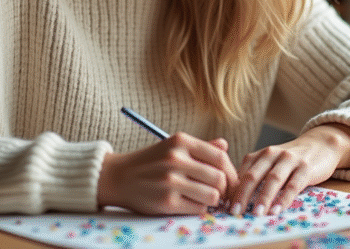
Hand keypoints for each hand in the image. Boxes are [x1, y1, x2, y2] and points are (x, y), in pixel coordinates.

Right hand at [97, 132, 238, 214]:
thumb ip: (200, 147)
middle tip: (220, 194)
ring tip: (204, 198)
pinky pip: (198, 209)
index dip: (230, 171)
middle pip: (219, 178)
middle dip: (224, 189)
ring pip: (212, 196)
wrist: (118, 176)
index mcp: (181, 141)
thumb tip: (225, 146)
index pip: (220, 157)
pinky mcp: (166, 202)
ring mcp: (171, 181)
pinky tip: (191, 203)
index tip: (229, 180)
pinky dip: (199, 208)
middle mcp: (176, 159)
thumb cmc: (150, 162)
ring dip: (212, 200)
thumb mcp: (172, 146)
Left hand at [227, 123, 349, 215]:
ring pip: (273, 179)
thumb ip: (256, 176)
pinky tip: (277, 210)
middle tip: (234, 211)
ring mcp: (289, 159)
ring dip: (263, 198)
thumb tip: (235, 198)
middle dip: (242, 194)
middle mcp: (272, 154)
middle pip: (253, 175)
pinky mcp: (306, 167)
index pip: (241, 173)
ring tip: (256, 214)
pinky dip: (284, 198)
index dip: (232, 190)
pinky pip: (293, 184)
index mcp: (260, 155)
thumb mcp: (271, 163)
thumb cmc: (291, 160)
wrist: (320, 145)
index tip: (225, 205)